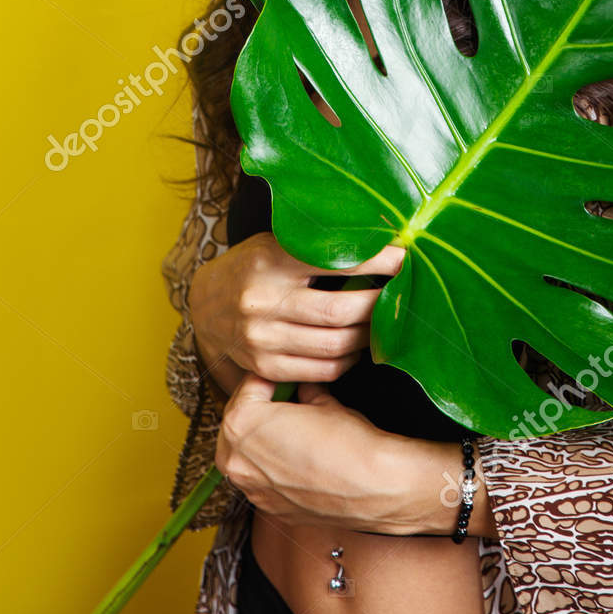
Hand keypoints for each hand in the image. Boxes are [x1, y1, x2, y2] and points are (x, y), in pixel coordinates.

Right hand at [188, 231, 404, 397]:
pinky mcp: (263, 367)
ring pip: (334, 347)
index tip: (405, 258)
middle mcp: (263, 301)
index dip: (377, 261)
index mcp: (271, 261)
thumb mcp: (279, 241)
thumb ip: (320, 244)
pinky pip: (320, 372)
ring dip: (367, 337)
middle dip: (378, 306)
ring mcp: (261, 338)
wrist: (206, 301)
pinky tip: (356, 346)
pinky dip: (347, 361)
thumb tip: (383, 241)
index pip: (336, 261)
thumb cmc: (255, 264)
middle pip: (339, 313)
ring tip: (382, 322)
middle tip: (400, 296)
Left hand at [214, 373, 459, 533]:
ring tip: (291, 430)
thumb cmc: (349, 442)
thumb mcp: (323, 402)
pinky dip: (273, 469)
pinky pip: (261, 481)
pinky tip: (298, 460)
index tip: (285, 378)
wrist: (375, 487)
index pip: (246, 390)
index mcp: (242, 426)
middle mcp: (237, 461)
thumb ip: (304, 393)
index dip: (269, 380)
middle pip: (236, 425)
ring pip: (245, 456)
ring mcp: (252, 490)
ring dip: (261, 441)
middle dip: (258, 410)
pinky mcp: (270, 510)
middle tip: (285, 400)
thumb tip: (303, 389)